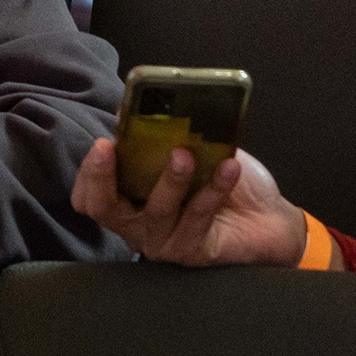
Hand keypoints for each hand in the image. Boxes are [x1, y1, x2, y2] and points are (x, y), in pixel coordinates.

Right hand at [72, 138, 312, 266]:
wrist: (267, 215)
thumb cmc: (219, 178)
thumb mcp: (189, 148)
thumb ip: (160, 132)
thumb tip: (132, 104)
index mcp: (129, 198)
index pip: (89, 197)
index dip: (88, 173)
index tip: (103, 144)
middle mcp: (138, 225)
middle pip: (105, 210)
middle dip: (103, 178)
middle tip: (111, 149)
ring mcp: (164, 241)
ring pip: (156, 212)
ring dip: (170, 180)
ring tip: (184, 155)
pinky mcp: (193, 251)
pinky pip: (198, 217)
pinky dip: (213, 189)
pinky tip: (229, 167)